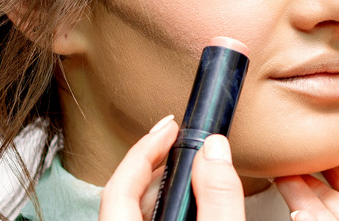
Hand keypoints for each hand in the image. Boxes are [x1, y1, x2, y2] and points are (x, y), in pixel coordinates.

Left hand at [98, 115, 245, 219]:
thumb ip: (218, 196)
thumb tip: (214, 149)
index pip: (121, 184)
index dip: (145, 148)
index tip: (169, 128)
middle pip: (124, 193)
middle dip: (152, 160)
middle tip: (175, 139)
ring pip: (134, 210)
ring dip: (160, 185)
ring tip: (185, 168)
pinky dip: (164, 205)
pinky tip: (186, 203)